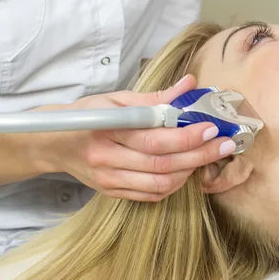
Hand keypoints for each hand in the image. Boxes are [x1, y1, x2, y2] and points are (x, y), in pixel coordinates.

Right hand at [36, 75, 236, 200]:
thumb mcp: (116, 99)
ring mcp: (109, 180)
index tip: (211, 127)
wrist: (53, 143)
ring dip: (190, 171)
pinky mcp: (112, 192)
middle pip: (161, 163)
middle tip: (225, 144)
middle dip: (199, 154)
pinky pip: (150, 194)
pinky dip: (173, 184)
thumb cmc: (87, 115)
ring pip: (159, 183)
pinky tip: (186, 170)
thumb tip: (190, 85)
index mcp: (107, 130)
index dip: (185, 136)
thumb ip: (155, 97)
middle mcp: (107, 159)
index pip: (153, 138)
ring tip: (209, 155)